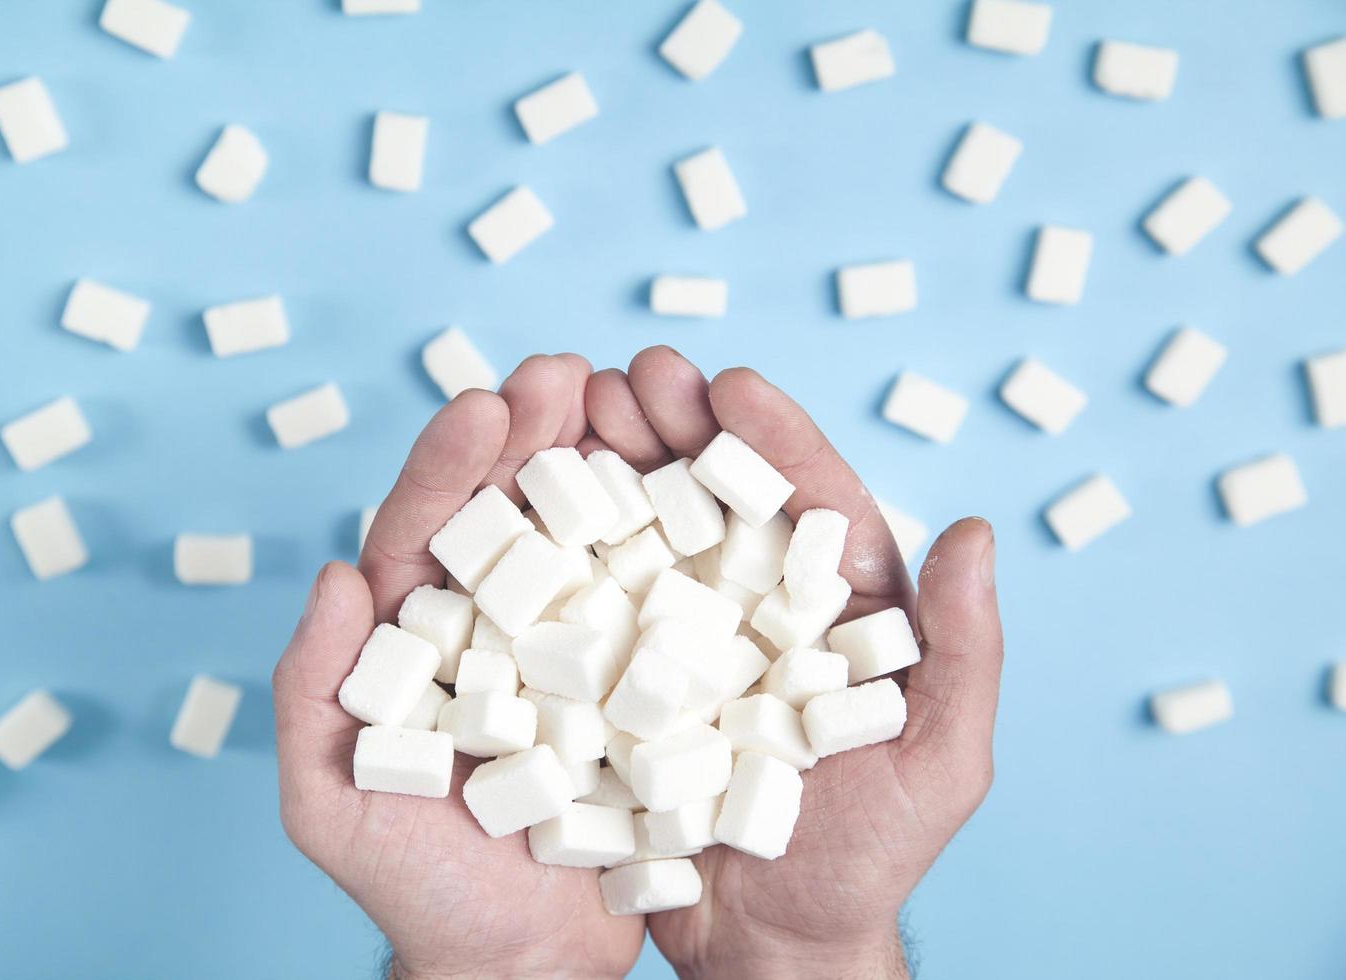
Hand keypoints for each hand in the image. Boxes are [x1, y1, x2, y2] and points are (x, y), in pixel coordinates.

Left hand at [272, 353, 645, 978]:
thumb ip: (312, 692)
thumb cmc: (421, 890)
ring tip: (641, 403)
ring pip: (587, 538)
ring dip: (608, 465)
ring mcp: (571, 650)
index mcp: (422, 639)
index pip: (428, 531)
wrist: (524, 967)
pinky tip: (700, 491)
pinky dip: (673, 542)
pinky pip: (656, 602)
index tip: (487, 404)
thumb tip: (335, 575)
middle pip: (512, 511)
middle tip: (572, 373)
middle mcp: (498, 628)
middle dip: (536, 435)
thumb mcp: (333, 800)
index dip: (451, 462)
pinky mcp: (635, 684)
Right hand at [587, 348, 1002, 979]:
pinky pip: (589, 611)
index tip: (729, 384)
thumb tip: (978, 532)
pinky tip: (528, 506)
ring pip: (647, 536)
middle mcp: (752, 613)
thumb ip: (965, 651)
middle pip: (715, 501)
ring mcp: (682, 646)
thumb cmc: (867, 860)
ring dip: (609, 470)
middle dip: (673, 430)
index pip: (808, 504)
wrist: (769, 952)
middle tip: (626, 378)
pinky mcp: (622, 688)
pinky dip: (560, 553)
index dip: (773, 438)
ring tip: (567, 413)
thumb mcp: (941, 763)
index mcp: (831, 613)